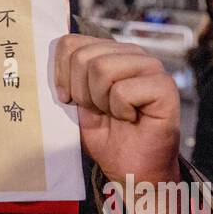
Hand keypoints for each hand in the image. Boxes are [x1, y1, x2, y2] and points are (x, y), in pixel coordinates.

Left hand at [54, 35, 187, 213]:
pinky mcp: (165, 87)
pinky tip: (132, 118)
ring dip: (101, 100)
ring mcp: (151, 67)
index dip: (61, 75)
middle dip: (82, 91)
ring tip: (115, 113)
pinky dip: (120, 110)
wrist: (134, 170)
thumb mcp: (78, 102)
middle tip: (99, 110)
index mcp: (110, 52)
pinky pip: (123, 90)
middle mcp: (132, 54)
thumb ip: (69, 75)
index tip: (70, 99)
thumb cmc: (108, 137)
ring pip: (102, 68)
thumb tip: (48, 54)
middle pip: (83, 56)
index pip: (70, 43)